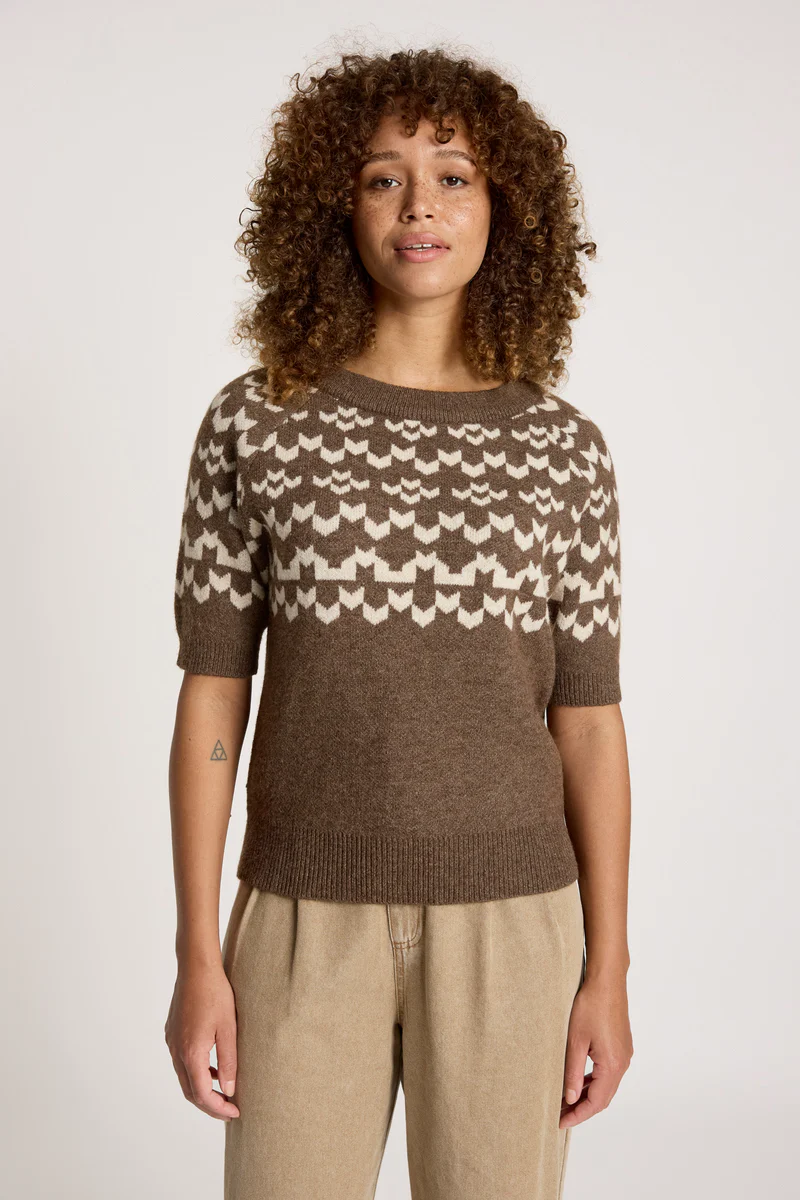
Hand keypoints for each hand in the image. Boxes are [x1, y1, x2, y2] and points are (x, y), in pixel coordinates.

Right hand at [165, 961, 239, 1120]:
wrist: (196, 967)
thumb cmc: (216, 994)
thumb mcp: (229, 1029)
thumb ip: (229, 1062)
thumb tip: (228, 1091)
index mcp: (191, 1052)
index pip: (201, 1094)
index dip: (218, 1108)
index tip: (235, 1112)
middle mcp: (176, 1051)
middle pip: (190, 1091)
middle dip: (209, 1104)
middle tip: (229, 1109)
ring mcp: (171, 1042)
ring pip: (184, 1078)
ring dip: (202, 1089)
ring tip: (223, 1093)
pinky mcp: (172, 1033)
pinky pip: (182, 1062)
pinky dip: (196, 1073)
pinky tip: (213, 1069)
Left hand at [560, 975, 632, 1127]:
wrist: (606, 980)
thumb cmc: (590, 1006)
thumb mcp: (575, 1040)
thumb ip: (572, 1072)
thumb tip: (569, 1098)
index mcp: (613, 1065)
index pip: (596, 1102)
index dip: (578, 1115)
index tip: (560, 1123)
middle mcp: (623, 1063)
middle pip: (603, 1097)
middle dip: (581, 1108)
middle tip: (560, 1114)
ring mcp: (624, 1054)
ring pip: (606, 1085)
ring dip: (587, 1095)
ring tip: (565, 1101)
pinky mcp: (621, 1045)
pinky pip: (608, 1072)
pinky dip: (593, 1081)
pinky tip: (578, 1081)